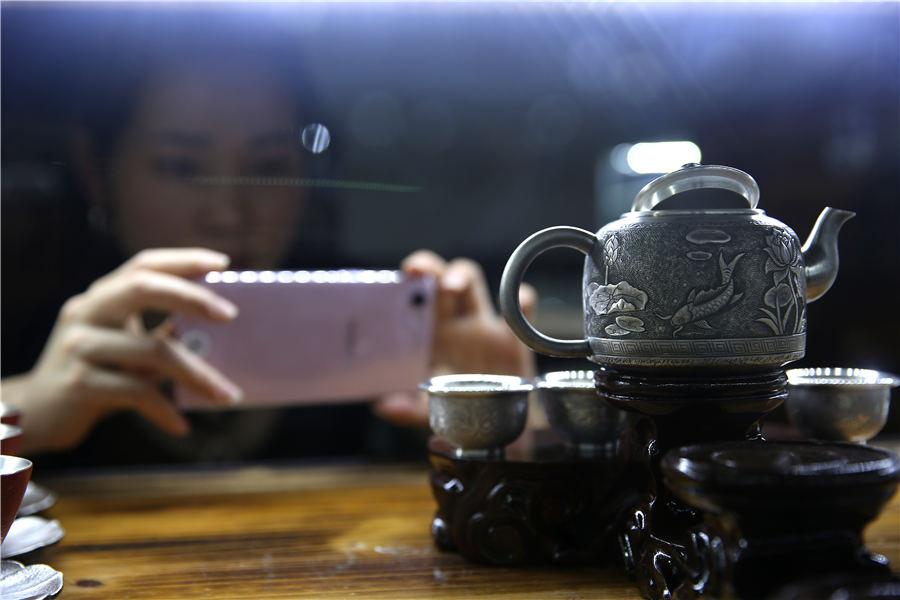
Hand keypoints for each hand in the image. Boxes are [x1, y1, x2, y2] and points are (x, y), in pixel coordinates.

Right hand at [2, 248, 242, 453]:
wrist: (37, 414)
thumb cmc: (97, 375)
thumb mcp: (129, 348)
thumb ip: (162, 334)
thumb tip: (219, 333)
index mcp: (101, 298)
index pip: (143, 264)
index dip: (183, 260)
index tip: (222, 264)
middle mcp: (86, 313)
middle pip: (142, 288)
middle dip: (191, 297)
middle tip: (231, 315)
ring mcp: (78, 346)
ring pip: (152, 350)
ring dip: (197, 375)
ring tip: (227, 395)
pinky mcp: (77, 383)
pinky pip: (137, 392)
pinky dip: (165, 410)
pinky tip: (181, 426)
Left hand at [373, 250, 535, 427]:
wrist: (500, 430)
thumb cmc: (460, 412)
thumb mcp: (431, 414)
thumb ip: (408, 411)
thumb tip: (384, 407)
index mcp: (430, 334)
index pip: (414, 296)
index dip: (407, 281)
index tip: (403, 275)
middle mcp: (454, 322)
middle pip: (440, 278)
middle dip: (432, 269)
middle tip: (421, 274)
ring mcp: (483, 326)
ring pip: (472, 281)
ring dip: (462, 275)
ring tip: (452, 287)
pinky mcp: (513, 338)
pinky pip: (522, 306)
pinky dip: (522, 299)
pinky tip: (515, 304)